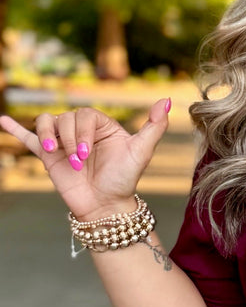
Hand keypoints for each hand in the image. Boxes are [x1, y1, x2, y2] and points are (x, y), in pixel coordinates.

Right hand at [0, 98, 171, 219]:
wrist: (105, 206)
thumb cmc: (124, 179)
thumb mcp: (141, 151)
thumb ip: (154, 126)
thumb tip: (167, 100)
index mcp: (101, 124)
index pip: (83, 115)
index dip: (82, 132)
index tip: (87, 154)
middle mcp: (80, 129)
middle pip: (64, 118)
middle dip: (70, 140)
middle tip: (80, 162)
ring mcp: (62, 141)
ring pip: (46, 122)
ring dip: (48, 136)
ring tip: (56, 154)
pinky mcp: (47, 156)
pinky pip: (28, 138)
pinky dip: (14, 129)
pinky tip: (2, 120)